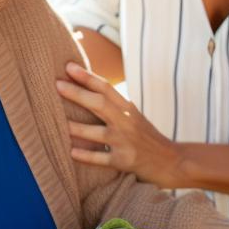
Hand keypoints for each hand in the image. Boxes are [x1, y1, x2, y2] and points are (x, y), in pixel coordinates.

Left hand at [56, 62, 178, 186]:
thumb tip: (85, 91)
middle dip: (77, 93)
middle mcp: (127, 122)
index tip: (68, 66)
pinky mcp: (125, 161)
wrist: (172, 162)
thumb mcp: (133, 117)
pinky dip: (86, 156)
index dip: (87, 76)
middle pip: (100, 104)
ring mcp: (126, 142)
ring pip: (97, 133)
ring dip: (76, 128)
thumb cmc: (146, 138)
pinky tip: (71, 152)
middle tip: (57, 84)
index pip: (106, 87)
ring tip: (57, 123)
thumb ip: (113, 106)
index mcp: (128, 108)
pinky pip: (101, 158)